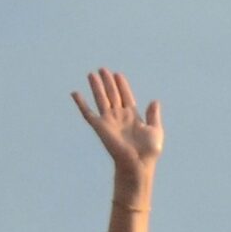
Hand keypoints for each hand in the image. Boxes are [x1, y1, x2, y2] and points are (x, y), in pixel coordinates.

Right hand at [71, 68, 162, 184]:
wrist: (138, 163)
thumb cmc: (149, 151)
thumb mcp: (155, 130)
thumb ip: (153, 115)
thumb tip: (154, 101)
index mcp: (133, 117)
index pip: (126, 97)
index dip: (122, 86)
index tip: (118, 74)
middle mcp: (119, 116)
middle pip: (112, 95)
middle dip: (108, 82)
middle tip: (103, 69)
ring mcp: (109, 120)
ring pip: (101, 99)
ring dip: (96, 87)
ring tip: (92, 74)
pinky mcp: (100, 126)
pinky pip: (87, 113)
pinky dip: (81, 103)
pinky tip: (75, 93)